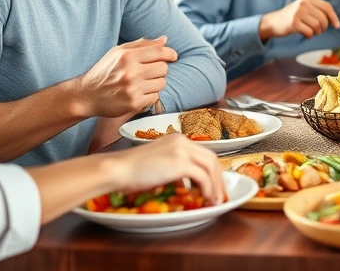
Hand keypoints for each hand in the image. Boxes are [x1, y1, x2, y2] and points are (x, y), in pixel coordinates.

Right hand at [77, 36, 176, 117]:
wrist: (87, 95)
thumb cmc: (105, 71)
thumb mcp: (118, 52)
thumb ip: (142, 45)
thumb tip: (165, 40)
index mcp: (127, 56)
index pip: (159, 52)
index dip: (170, 53)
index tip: (173, 56)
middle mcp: (131, 72)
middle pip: (163, 68)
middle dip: (160, 69)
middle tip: (150, 72)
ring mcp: (133, 89)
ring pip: (162, 83)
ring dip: (155, 83)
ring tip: (142, 83)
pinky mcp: (134, 103)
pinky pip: (155, 97)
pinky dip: (149, 95)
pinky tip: (138, 93)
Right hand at [110, 134, 225, 204]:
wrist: (118, 169)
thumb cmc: (131, 171)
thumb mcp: (157, 163)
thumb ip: (174, 167)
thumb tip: (187, 183)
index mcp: (177, 139)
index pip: (203, 153)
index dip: (212, 170)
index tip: (215, 185)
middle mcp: (182, 141)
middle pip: (211, 158)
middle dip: (218, 178)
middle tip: (220, 194)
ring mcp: (182, 150)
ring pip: (210, 166)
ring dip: (216, 185)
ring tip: (215, 200)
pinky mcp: (180, 162)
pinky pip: (203, 177)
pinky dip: (208, 189)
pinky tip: (207, 199)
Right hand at [262, 0, 339, 38]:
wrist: (273, 22)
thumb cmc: (292, 16)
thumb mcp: (304, 7)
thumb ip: (317, 10)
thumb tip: (335, 21)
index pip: (327, 6)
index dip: (333, 17)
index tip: (337, 26)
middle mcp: (303, 3)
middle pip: (323, 18)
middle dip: (323, 28)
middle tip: (318, 31)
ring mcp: (298, 12)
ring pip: (317, 26)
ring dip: (316, 33)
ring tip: (311, 32)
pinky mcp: (294, 23)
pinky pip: (309, 32)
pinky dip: (309, 36)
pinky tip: (305, 35)